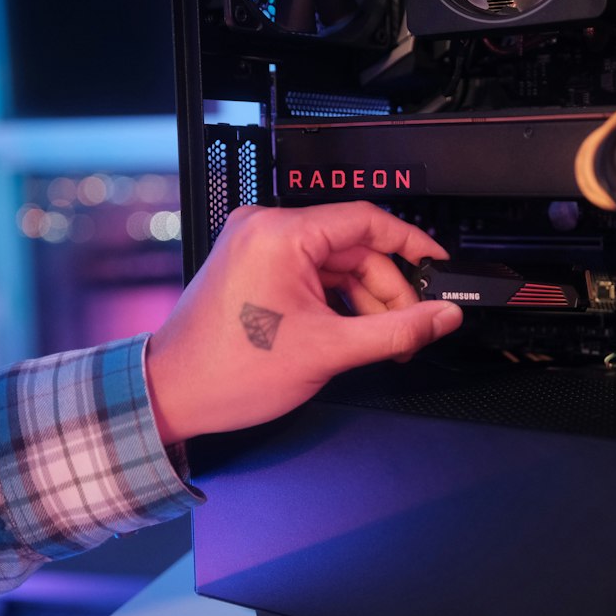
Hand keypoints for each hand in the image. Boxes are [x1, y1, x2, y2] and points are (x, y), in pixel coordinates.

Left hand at [145, 201, 462, 443]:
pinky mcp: (254, 265)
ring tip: (381, 341)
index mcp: (280, 234)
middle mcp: (265, 229)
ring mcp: (257, 246)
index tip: (436, 265)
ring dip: (364, 300)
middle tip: (410, 328)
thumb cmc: (228, 371)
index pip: (366, 221)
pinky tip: (351, 332)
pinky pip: (313, 273)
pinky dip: (338, 301)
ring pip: (336, 263)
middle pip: (354, 247)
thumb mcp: (330, 351)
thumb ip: (397, 330)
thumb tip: (441, 315)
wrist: (174, 394)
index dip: (411, 244)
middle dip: (386, 291)